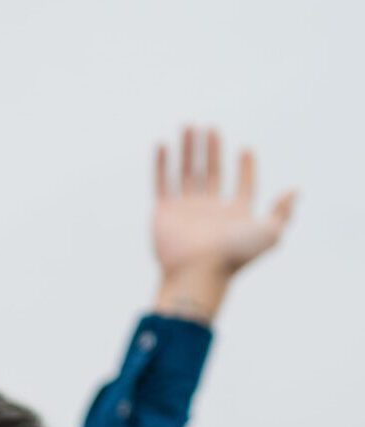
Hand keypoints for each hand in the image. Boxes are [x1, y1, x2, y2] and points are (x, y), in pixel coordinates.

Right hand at [152, 126, 294, 321]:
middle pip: (211, 173)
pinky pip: (161, 183)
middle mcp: (209, 211)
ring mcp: (185, 210)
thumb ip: (283, 212)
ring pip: (186, 173)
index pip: (242, 186)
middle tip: (210, 128)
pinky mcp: (164, 212)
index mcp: (234, 214)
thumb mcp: (270, 232)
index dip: (246, 168)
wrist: (197, 272)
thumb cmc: (234, 256)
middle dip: (211, 150)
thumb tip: (294, 191)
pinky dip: (161, 163)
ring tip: (189, 126)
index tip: (246, 150)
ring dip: (188, 150)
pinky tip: (163, 144)